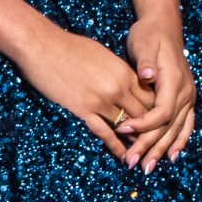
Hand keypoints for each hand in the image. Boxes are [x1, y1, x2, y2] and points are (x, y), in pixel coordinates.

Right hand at [13, 25, 157, 164]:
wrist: (41, 44)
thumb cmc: (69, 46)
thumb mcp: (102, 55)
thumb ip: (117, 71)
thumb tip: (124, 82)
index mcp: (124, 72)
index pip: (151, 98)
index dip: (157, 113)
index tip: (159, 125)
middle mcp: (118, 87)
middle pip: (144, 115)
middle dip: (151, 132)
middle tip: (155, 146)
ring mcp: (101, 99)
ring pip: (127, 126)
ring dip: (135, 142)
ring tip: (141, 156)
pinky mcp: (83, 109)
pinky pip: (104, 132)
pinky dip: (116, 147)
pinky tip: (122, 157)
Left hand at [119, 20, 197, 168]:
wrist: (164, 26)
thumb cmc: (149, 35)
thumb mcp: (144, 43)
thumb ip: (145, 60)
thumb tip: (146, 74)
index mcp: (175, 81)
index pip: (162, 112)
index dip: (143, 125)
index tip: (122, 131)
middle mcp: (186, 92)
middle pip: (168, 126)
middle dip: (150, 146)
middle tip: (132, 162)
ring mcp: (189, 97)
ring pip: (177, 130)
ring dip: (162, 150)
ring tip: (147, 166)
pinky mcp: (186, 99)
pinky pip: (186, 125)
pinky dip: (178, 141)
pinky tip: (171, 156)